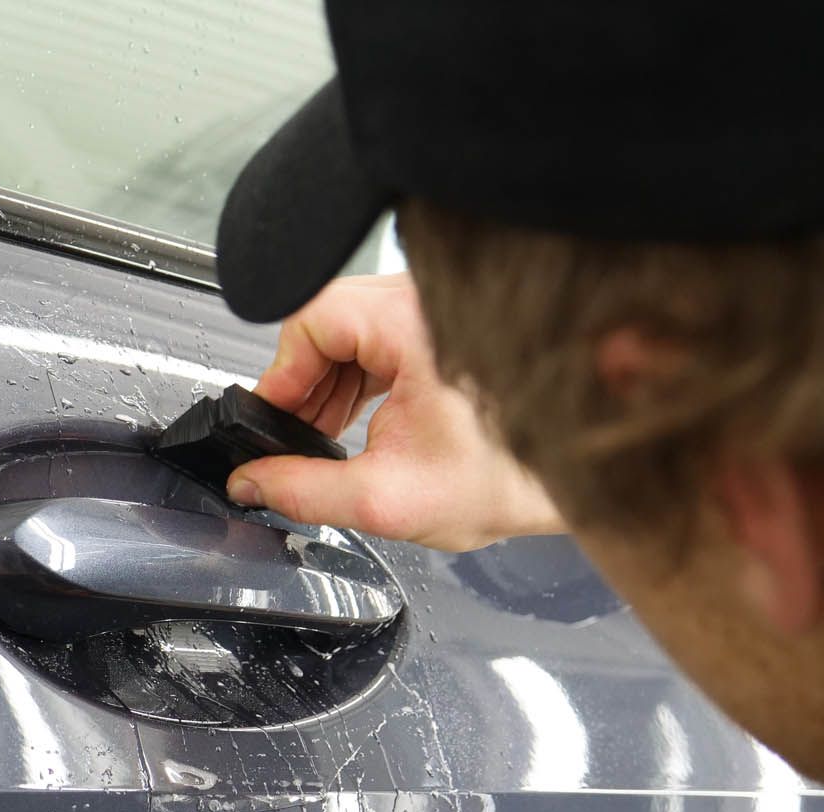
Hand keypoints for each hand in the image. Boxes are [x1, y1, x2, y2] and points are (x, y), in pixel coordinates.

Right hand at [226, 273, 565, 550]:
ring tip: (326, 437)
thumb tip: (251, 482)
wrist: (573, 478)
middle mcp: (428, 301)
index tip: (271, 419)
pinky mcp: (448, 326)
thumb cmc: (509, 478)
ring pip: (352, 331)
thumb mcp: (387, 498)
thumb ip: (304, 492)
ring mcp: (440, 309)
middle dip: (304, 385)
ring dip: (330, 384)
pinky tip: (358, 422)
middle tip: (294, 437)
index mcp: (414, 323)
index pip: (310, 322)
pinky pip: (381, 338)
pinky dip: (360, 378)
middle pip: (328, 323)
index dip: (281, 376)